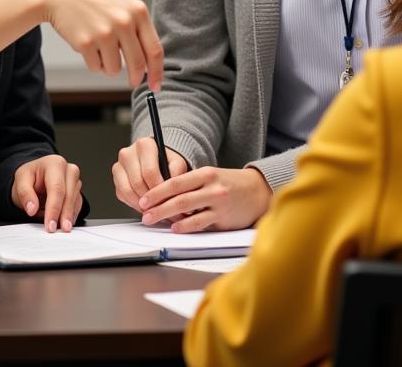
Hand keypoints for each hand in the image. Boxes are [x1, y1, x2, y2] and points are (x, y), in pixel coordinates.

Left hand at [11, 154, 82, 232]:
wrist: (35, 178)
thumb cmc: (29, 177)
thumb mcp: (20, 180)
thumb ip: (25, 193)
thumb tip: (32, 208)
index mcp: (54, 163)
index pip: (57, 188)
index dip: (54, 208)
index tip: (50, 224)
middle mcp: (68, 170)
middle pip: (69, 195)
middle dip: (63, 215)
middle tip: (56, 230)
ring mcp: (75, 180)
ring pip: (75, 200)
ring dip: (68, 216)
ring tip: (60, 229)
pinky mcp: (77, 191)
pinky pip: (77, 204)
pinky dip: (71, 215)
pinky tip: (64, 223)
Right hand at [40, 0, 163, 89]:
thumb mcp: (122, 5)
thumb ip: (137, 29)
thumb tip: (148, 63)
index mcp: (138, 11)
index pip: (155, 49)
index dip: (157, 72)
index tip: (156, 85)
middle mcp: (124, 22)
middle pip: (138, 64)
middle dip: (136, 78)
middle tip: (133, 82)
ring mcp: (105, 33)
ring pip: (115, 69)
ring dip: (108, 65)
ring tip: (98, 46)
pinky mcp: (86, 43)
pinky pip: (96, 68)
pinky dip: (92, 62)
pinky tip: (86, 43)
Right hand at [112, 137, 189, 212]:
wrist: (156, 159)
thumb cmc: (166, 161)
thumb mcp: (177, 163)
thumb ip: (177, 173)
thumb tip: (173, 190)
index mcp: (145, 145)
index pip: (149, 172)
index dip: (158, 189)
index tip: (165, 199)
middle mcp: (128, 153)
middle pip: (137, 183)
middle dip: (150, 199)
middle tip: (160, 207)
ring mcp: (119, 165)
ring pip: (128, 191)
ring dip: (141, 204)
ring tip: (153, 209)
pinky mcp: (116, 178)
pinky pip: (122, 195)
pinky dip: (133, 204)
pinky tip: (144, 204)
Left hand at [138, 166, 271, 232]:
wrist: (257, 191)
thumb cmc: (229, 184)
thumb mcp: (210, 176)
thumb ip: (190, 185)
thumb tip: (163, 196)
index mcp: (205, 173)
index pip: (175, 182)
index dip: (157, 191)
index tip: (144, 199)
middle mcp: (211, 187)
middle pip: (178, 198)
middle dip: (158, 207)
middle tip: (144, 214)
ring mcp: (218, 204)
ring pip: (187, 211)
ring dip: (167, 217)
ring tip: (154, 220)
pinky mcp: (223, 219)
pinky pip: (200, 224)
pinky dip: (185, 227)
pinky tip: (175, 228)